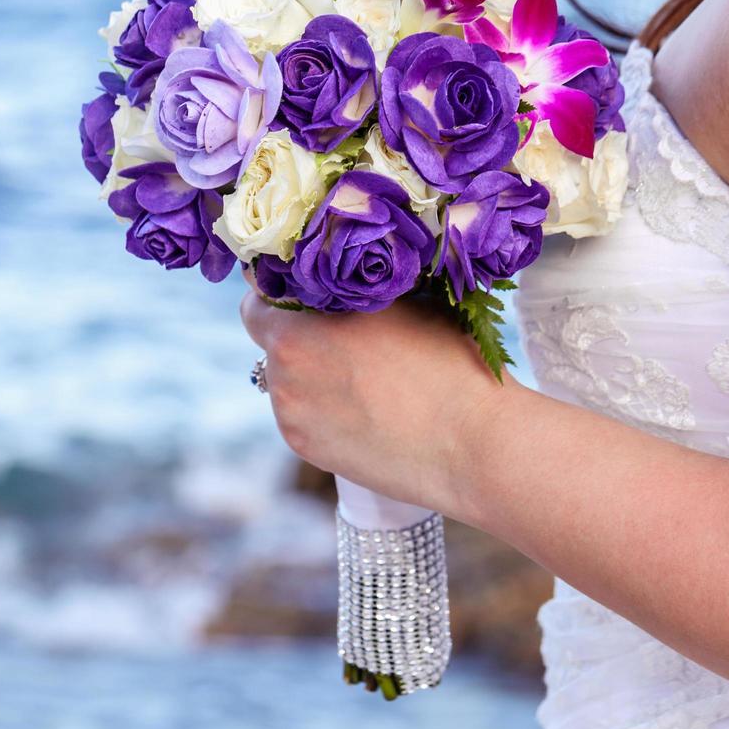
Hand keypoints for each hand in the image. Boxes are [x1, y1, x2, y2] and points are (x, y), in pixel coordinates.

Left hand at [239, 279, 508, 513]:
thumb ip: (352, 289)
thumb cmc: (446, 362)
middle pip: (271, 344)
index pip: (255, 302)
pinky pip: (303, 416)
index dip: (280, 295)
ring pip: (287, 382)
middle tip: (344, 335)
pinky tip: (366, 408)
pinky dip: (322, 408)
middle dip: (299, 335)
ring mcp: (292, 419)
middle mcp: (282, 376)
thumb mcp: (398, 301)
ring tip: (365, 377)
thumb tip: (336, 276)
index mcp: (295, 331)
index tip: (306, 295)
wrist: (473, 443)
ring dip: (310, 374)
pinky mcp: (308, 452)